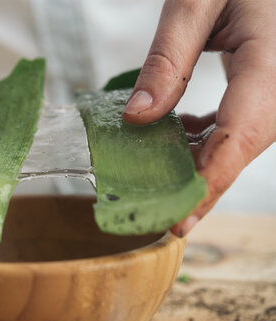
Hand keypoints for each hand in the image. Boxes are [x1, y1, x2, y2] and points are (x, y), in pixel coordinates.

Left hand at [122, 0, 275, 235]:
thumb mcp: (195, 2)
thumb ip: (167, 59)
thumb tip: (137, 117)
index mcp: (272, 60)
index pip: (242, 132)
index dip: (211, 181)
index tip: (181, 219)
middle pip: (242, 146)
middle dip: (202, 185)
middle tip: (164, 217)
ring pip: (241, 139)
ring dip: (201, 163)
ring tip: (161, 184)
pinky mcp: (267, 86)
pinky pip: (239, 124)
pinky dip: (206, 138)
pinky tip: (178, 136)